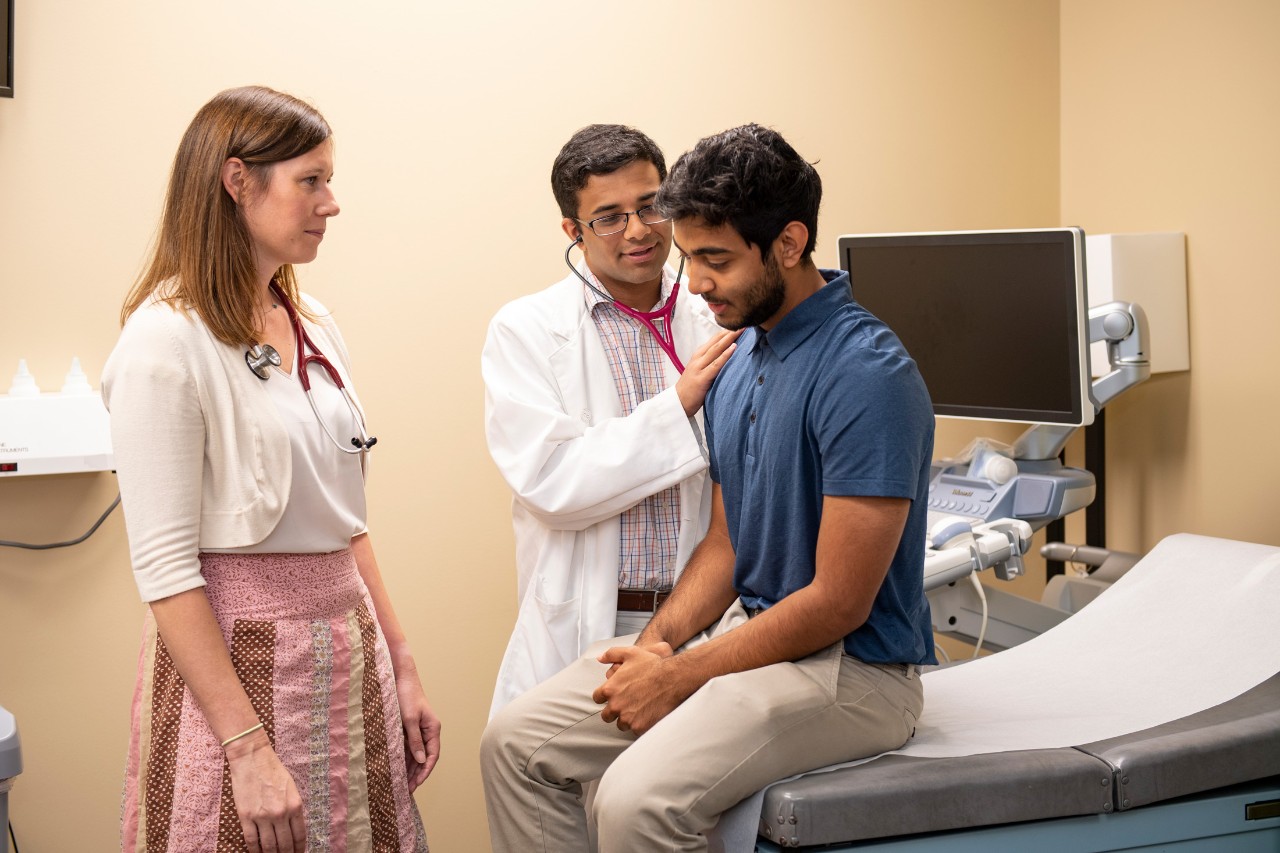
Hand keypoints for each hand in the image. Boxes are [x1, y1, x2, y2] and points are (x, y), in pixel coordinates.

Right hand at [224, 729, 305, 852]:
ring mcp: (263, 816)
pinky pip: (251, 840)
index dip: (299, 849)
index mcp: (295, 806)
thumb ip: (293, 809)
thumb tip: (292, 829)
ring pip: (268, 846)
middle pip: (285, 844)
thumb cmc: (273, 771)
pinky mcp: (246, 817)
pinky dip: (255, 850)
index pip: (299, 836)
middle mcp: (281, 813)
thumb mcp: (292, 788)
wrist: (252, 758)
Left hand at [396, 667, 440, 790]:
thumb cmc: (407, 695)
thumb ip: (415, 740)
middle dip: (417, 774)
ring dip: (410, 768)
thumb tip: (421, 761)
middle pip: (425, 757)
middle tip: (407, 789)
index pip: (433, 755)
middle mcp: (428, 731)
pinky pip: (407, 747)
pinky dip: (403, 758)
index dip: (425, 771)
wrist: (399, 678)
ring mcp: (418, 730)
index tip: (416, 784)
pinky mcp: (408, 728)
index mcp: (433, 729)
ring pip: (416, 754)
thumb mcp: (409, 719)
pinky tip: (396, 768)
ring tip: (401, 784)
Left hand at [592, 645, 693, 734]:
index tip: (613, 696)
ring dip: (627, 719)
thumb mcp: (630, 653)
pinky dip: (640, 725)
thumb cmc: (652, 665)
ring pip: (621, 724)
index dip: (604, 697)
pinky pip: (635, 730)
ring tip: (638, 710)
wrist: (673, 678)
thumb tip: (600, 658)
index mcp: (610, 689)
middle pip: (606, 716)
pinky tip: (647, 715)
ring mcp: (627, 718)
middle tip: (625, 705)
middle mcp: (616, 705)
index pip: (597, 698)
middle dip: (614, 711)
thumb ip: (612, 654)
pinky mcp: (639, 727)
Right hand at [675, 329, 742, 416]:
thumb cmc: (691, 388)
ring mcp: (699, 367)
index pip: (714, 340)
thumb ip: (710, 362)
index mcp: (698, 355)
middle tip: (743, 324)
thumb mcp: (700, 370)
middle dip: (730, 332)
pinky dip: (725, 355)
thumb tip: (727, 357)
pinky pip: (716, 364)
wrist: (678, 402)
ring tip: (740, 331)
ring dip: (729, 339)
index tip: (739, 325)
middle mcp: (698, 358)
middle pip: (716, 342)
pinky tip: (733, 348)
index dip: (726, 332)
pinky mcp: (702, 378)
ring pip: (716, 349)